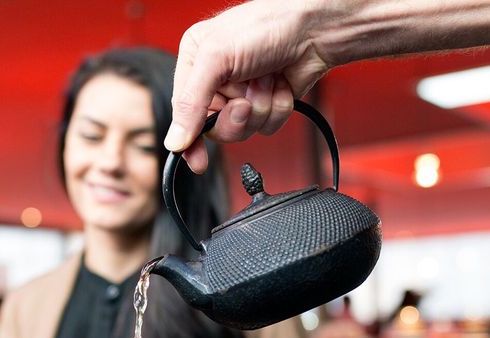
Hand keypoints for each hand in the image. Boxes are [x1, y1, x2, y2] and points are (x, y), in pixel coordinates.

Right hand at [165, 0, 331, 172]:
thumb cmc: (267, 25)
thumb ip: (191, 101)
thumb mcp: (217, 57)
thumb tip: (175, 140)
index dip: (190, 140)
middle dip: (235, 117)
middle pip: (215, 127)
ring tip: (266, 81)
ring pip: (244, 129)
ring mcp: (243, 93)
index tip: (197, 161)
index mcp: (195, 62)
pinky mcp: (267, 102)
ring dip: (260, 108)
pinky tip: (280, 85)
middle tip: (244, 100)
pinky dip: (278, 108)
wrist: (314, 28)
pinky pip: (267, 126)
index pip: (183, 112)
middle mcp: (217, 80)